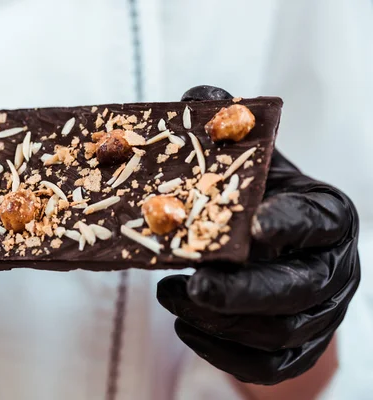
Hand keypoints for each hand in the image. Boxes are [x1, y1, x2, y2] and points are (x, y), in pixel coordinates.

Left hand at [157, 86, 359, 384]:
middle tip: (196, 284)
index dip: (286, 225)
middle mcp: (333, 269)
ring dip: (221, 322)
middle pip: (299, 291)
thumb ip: (230, 133)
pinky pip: (266, 367)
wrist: (274, 247)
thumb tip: (200, 98)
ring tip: (171, 296)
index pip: (316, 223)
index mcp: (326, 217)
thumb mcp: (252, 162)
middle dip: (245, 292)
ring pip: (279, 335)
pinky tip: (185, 325)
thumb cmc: (260, 199)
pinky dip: (222, 353)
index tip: (249, 226)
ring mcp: (321, 315)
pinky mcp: (299, 348)